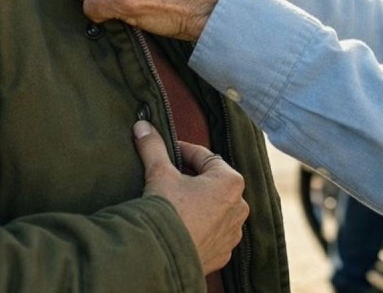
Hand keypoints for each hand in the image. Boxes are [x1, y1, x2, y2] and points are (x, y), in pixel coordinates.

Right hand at [133, 121, 248, 274]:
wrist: (162, 256)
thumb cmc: (167, 210)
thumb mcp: (159, 173)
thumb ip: (153, 147)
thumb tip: (142, 125)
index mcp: (231, 181)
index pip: (205, 157)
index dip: (184, 151)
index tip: (168, 150)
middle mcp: (240, 207)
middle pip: (213, 183)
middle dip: (193, 178)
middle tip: (170, 176)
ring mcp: (233, 233)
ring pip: (215, 209)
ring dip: (199, 203)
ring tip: (176, 202)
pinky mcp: (223, 253)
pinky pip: (214, 233)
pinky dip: (201, 227)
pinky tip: (183, 225)